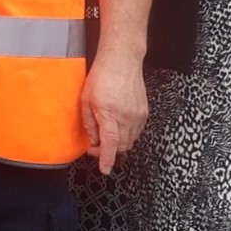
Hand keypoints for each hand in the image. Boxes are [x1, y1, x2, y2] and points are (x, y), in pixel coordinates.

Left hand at [81, 53, 148, 173]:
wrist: (122, 61)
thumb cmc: (101, 76)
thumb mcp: (86, 99)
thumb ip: (89, 123)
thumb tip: (92, 140)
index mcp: (110, 113)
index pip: (111, 143)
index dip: (107, 158)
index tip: (105, 169)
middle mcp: (127, 116)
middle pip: (121, 146)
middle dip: (108, 152)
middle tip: (95, 147)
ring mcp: (138, 115)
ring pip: (130, 140)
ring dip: (117, 144)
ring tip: (105, 135)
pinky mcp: (144, 112)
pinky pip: (136, 132)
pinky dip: (126, 135)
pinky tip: (117, 127)